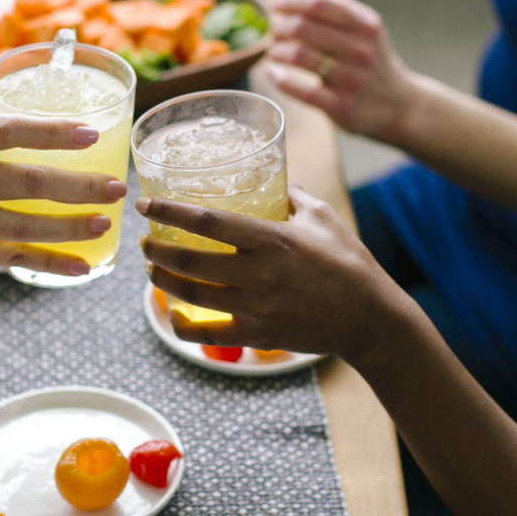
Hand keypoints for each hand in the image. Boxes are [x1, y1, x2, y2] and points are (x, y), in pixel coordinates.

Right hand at [0, 106, 127, 276]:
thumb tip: (48, 123)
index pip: (9, 132)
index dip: (52, 132)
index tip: (91, 132)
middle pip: (28, 183)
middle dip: (79, 187)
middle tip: (116, 187)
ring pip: (27, 225)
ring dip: (72, 227)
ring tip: (106, 222)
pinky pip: (15, 258)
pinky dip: (51, 264)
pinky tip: (84, 266)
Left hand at [136, 187, 404, 358]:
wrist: (371, 318)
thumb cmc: (349, 261)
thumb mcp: (322, 216)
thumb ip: (290, 196)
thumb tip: (268, 180)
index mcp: (272, 239)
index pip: (207, 222)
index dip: (170, 212)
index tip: (145, 204)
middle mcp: (258, 273)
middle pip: (189, 261)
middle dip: (156, 249)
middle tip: (145, 240)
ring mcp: (256, 307)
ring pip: (191, 294)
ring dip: (161, 280)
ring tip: (151, 268)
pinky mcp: (258, 335)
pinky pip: (206, 333)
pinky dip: (182, 324)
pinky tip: (171, 312)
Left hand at [265, 0, 419, 143]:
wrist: (400, 107)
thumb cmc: (375, 63)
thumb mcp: (367, 29)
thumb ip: (341, 4)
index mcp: (366, 25)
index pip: (320, 3)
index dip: (291, 0)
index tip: (276, 5)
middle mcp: (361, 49)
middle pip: (303, 27)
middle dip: (279, 26)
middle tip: (273, 31)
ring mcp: (352, 79)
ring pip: (299, 56)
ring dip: (276, 51)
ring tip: (272, 52)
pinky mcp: (341, 106)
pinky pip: (302, 90)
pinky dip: (280, 79)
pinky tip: (272, 73)